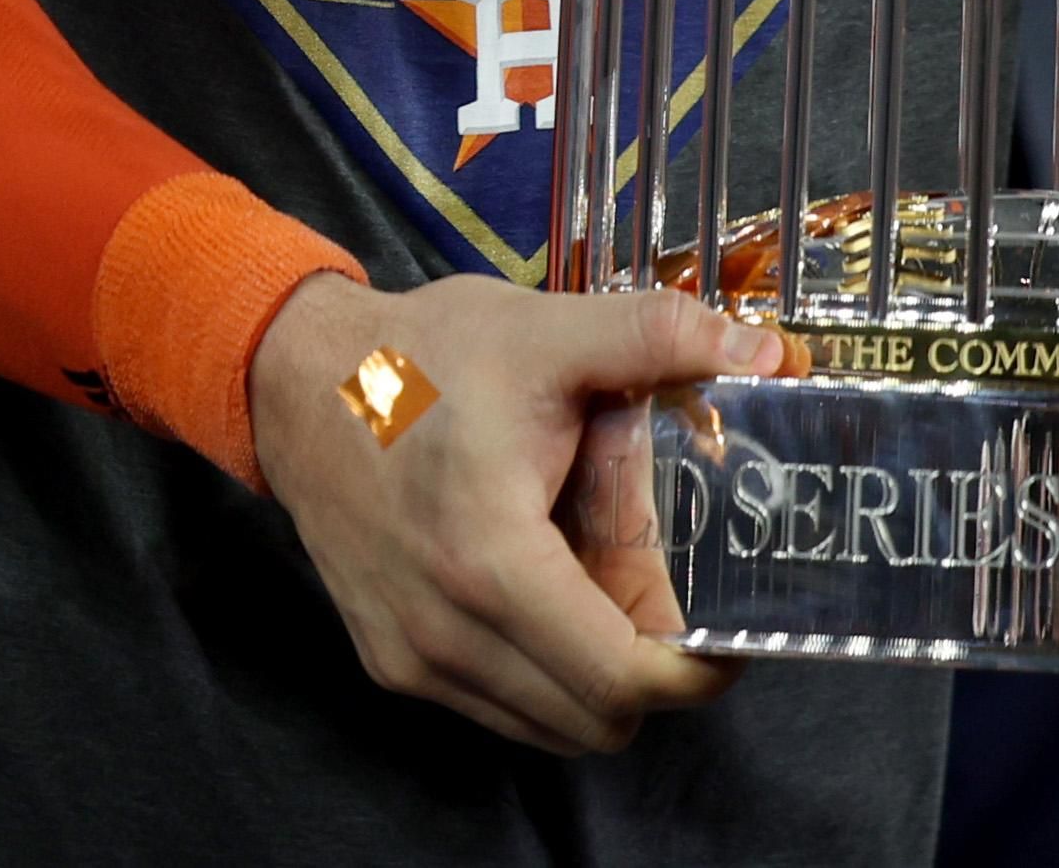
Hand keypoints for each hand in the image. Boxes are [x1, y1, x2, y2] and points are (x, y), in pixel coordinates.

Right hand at [247, 268, 781, 755]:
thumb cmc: (417, 358)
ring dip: (591, 675)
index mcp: (490, 559)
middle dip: (649, 669)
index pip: (623, 678)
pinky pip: (499, 708)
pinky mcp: (390, 661)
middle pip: (599, 719)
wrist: (291, 380)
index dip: (696, 671)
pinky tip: (534, 590)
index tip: (724, 633)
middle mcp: (446, 630)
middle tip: (657, 591)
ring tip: (591, 584)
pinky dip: (538, 673)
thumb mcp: (543, 333)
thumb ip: (657, 336)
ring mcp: (412, 657)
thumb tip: (767, 350)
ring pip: (551, 726)